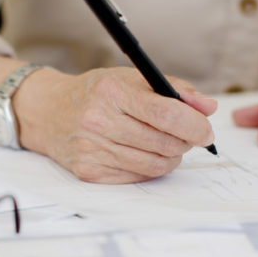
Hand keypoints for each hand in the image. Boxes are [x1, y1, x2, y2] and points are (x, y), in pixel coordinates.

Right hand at [16, 67, 217, 182]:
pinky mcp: (89, 172)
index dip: (195, 126)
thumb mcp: (131, 79)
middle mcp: (98, 121)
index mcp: (111, 92)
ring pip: (154, 166)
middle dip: (185, 142)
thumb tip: (208, 107)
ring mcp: (91, 150)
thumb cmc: (96, 93)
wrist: (48, 112)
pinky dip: (150, 168)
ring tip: (167, 145)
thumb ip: (174, 89)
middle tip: (187, 136)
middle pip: (164, 144)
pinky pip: (137, 177)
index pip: (166, 114)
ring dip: (171, 157)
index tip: (206, 131)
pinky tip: (144, 154)